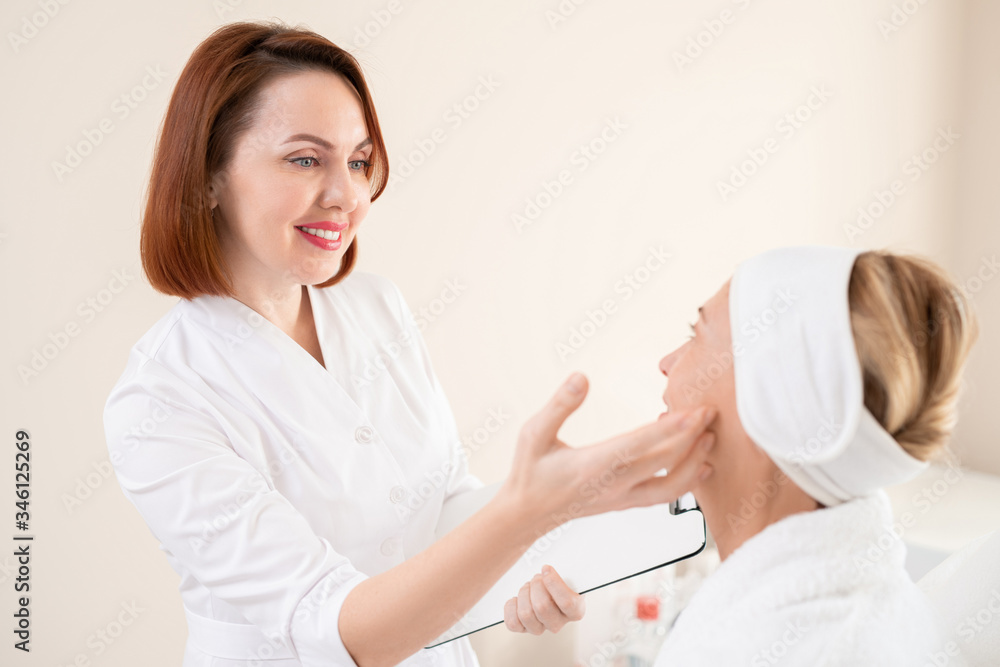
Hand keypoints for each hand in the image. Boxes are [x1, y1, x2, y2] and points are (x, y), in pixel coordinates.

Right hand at [498, 373, 715, 533]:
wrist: (527, 514)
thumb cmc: (530, 472)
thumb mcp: (533, 433)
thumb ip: (559, 405)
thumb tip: (582, 377)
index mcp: (593, 465)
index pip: (641, 445)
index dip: (672, 428)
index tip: (695, 411)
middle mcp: (613, 484)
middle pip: (665, 462)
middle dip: (692, 436)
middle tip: (711, 412)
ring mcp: (622, 497)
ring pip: (671, 486)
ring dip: (694, 461)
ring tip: (710, 438)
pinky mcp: (626, 503)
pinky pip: (663, 496)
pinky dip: (686, 481)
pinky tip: (698, 466)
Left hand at [503, 565, 584, 633]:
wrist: (546, 585)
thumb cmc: (558, 578)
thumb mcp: (568, 573)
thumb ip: (567, 570)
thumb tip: (552, 567)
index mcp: (575, 610)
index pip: (567, 602)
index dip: (553, 583)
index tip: (546, 568)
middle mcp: (558, 623)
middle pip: (542, 607)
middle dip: (536, 585)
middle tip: (537, 577)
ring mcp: (541, 627)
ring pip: (526, 614)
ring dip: (524, 594)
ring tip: (528, 586)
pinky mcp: (524, 628)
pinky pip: (513, 623)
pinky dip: (512, 607)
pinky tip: (518, 598)